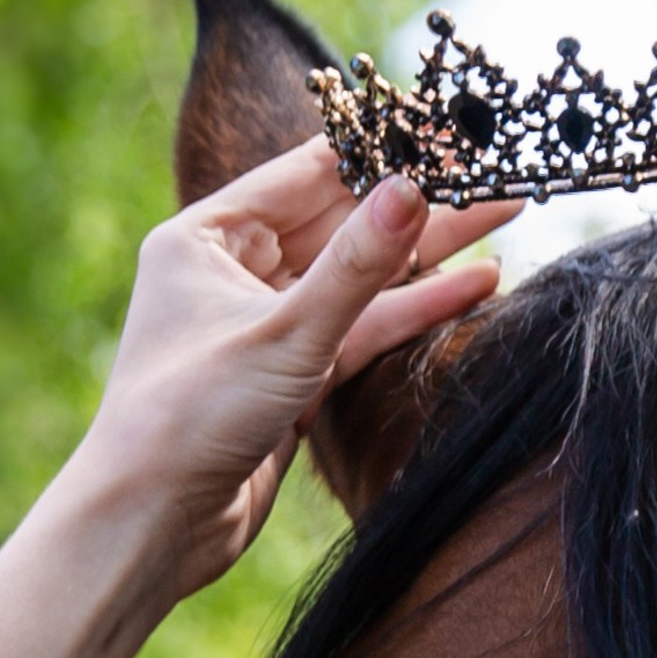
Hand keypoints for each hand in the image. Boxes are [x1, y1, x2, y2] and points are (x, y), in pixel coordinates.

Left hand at [79, 143, 518, 601]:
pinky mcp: (289, 379)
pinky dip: (409, 312)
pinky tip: (472, 289)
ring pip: (357, 279)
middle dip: (418, 203)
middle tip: (495, 175)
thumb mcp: (286, 333)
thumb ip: (357, 266)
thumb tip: (413, 187)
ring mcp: (263, 326)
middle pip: (340, 223)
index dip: (381, 150)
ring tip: (503, 221)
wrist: (152, 526)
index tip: (447, 131)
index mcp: (206, 238)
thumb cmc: (190, 418)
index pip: (308, 173)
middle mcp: (231, 273)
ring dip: (426, 257)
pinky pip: (357, 331)